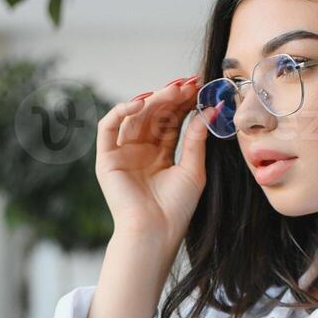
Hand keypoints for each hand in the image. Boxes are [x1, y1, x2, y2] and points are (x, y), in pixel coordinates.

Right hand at [94, 75, 209, 248]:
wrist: (154, 232)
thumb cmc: (175, 209)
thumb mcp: (193, 169)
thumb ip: (197, 139)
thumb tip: (212, 108)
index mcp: (160, 154)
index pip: (171, 120)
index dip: (184, 103)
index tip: (200, 87)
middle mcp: (140, 151)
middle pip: (154, 115)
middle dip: (171, 97)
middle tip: (189, 84)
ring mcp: (122, 153)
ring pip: (135, 116)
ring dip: (153, 100)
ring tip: (174, 91)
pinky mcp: (106, 159)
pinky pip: (108, 127)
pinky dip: (122, 111)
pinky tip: (143, 103)